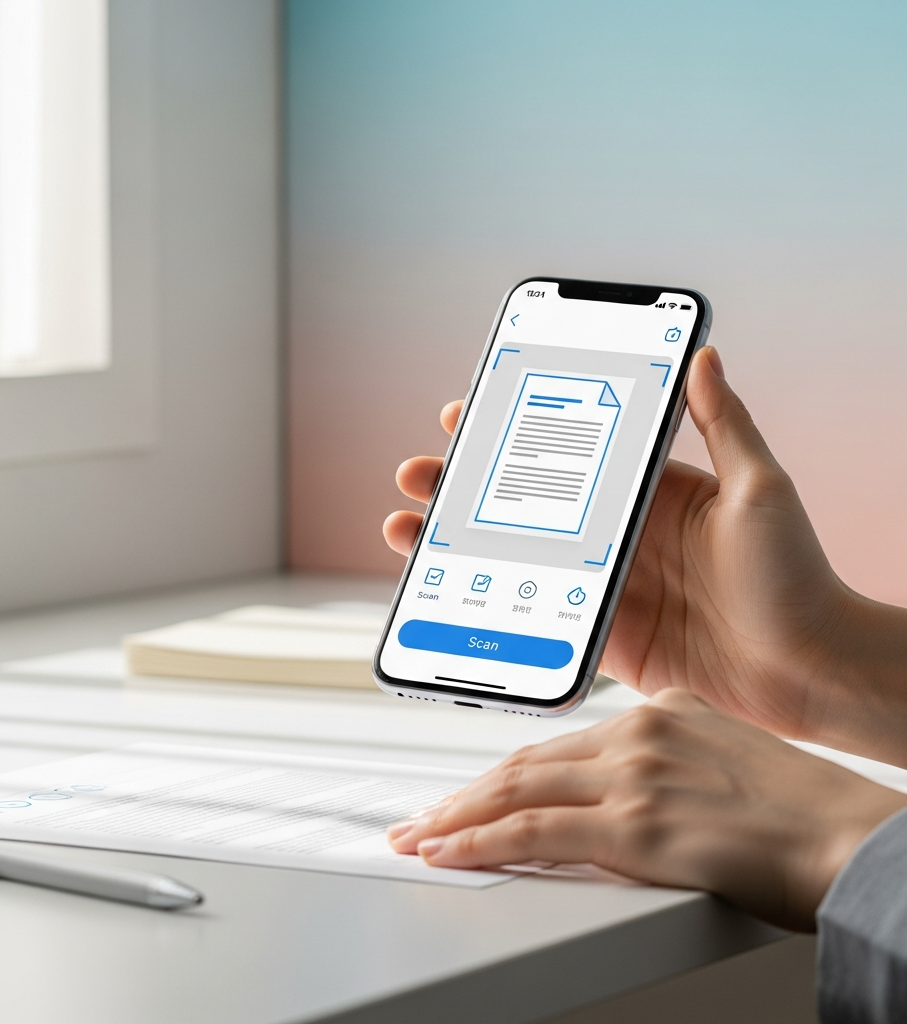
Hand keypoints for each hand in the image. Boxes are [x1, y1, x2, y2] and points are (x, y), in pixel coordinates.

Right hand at [384, 348, 906, 764]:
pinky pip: (531, 615)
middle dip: (463, 484)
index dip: (510, 431)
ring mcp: (603, 586)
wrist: (808, 672)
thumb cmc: (798, 579)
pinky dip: (485, 602)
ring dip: (456, 542)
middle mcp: (617, 536)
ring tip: (407, 528)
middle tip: (417, 473)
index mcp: (650, 493)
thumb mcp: (762, 489)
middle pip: (522, 503)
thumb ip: (725, 426)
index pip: (566, 451)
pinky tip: (446, 591)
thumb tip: (704, 356)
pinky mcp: (599, 633)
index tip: (464, 412)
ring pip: (512, 555)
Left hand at [387, 690, 906, 931]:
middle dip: (464, 793)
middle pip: (525, 763)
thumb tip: (620, 791)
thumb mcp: (723, 760)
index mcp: (657, 714)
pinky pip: (534, 831)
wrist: (853, 839)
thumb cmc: (803, 811)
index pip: (556, 745)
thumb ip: (664, 762)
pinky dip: (481, 841)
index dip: (503, 773)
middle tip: (423, 815)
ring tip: (420, 835)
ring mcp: (634, 777)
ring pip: (517, 791)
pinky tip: (450, 853)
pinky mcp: (637, 825)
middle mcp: (638, 734)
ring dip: (458, 816)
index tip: (470, 792)